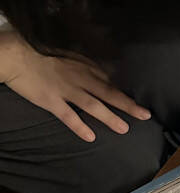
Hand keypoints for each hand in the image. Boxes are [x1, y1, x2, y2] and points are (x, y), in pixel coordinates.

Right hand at [0, 33, 150, 141]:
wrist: (21, 57)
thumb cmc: (47, 55)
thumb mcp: (74, 57)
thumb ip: (89, 68)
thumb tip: (106, 76)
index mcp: (87, 69)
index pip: (111, 83)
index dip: (125, 94)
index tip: (140, 103)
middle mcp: (81, 80)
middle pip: (109, 93)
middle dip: (129, 105)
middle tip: (145, 115)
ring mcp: (67, 91)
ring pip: (93, 106)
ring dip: (110, 118)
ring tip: (124, 129)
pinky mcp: (52, 101)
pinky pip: (68, 116)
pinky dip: (80, 126)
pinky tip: (90, 137)